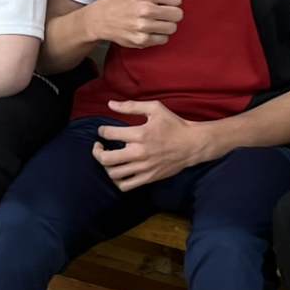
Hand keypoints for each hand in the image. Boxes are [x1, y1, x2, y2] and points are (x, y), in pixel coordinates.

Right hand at [87, 0, 182, 49]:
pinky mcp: (141, 40)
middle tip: (162, 12)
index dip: (172, 0)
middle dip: (172, 13)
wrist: (101, 18)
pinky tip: (151, 29)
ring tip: (157, 21)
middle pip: (177, 15)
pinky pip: (163, 40)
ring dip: (166, 25)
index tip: (164, 1)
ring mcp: (143, 26)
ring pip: (172, 28)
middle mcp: (145, 10)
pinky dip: (159, 36)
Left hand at [93, 99, 209, 190]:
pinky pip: (126, 185)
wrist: (192, 144)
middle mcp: (139, 152)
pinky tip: (119, 171)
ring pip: (113, 173)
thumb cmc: (174, 124)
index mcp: (140, 134)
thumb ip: (131, 106)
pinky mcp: (149, 178)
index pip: (109, 133)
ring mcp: (143, 168)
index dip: (102, 131)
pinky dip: (117, 180)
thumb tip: (110, 104)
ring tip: (108, 159)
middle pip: (106, 158)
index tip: (104, 130)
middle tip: (99, 146)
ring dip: (106, 166)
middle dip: (97, 152)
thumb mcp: (155, 109)